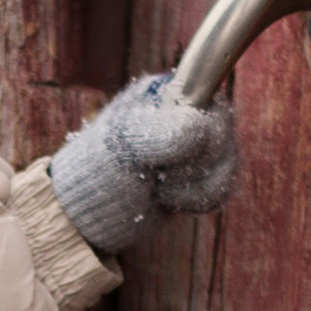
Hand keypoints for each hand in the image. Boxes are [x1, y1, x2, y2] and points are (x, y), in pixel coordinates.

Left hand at [48, 76, 239, 253]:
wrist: (85, 219)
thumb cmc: (95, 173)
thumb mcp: (121, 148)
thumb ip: (159, 134)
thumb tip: (201, 126)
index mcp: (160, 93)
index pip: (206, 91)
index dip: (199, 125)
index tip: (174, 147)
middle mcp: (181, 114)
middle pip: (221, 129)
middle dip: (194, 161)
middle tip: (158, 172)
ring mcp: (192, 147)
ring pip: (226, 160)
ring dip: (195, 185)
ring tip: (158, 189)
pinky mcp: (197, 178)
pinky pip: (222, 185)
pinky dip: (200, 199)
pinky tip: (170, 200)